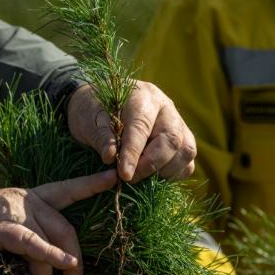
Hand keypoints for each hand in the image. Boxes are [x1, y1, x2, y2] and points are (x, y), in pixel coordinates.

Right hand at [0, 170, 116, 274]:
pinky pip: (31, 244)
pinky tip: (62, 265)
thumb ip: (26, 237)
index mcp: (27, 197)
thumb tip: (49, 264)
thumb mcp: (0, 229)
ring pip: (50, 242)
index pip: (67, 189)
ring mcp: (13, 211)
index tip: (116, 177)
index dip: (92, 184)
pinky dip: (50, 255)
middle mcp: (25, 199)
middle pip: (66, 227)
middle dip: (76, 261)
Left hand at [67, 81, 195, 182]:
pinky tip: (154, 177)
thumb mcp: (87, 119)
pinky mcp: (183, 140)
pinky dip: (174, 173)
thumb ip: (100, 136)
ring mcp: (178, 123)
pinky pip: (187, 161)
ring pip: (185, 150)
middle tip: (130, 178)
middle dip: (151, 164)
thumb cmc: (92, 112)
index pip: (141, 126)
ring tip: (141, 176)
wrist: (99, 107)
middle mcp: (165, 107)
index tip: (124, 174)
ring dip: (165, 170)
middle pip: (171, 138)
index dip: (133, 152)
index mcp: (141, 96)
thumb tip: (111, 157)